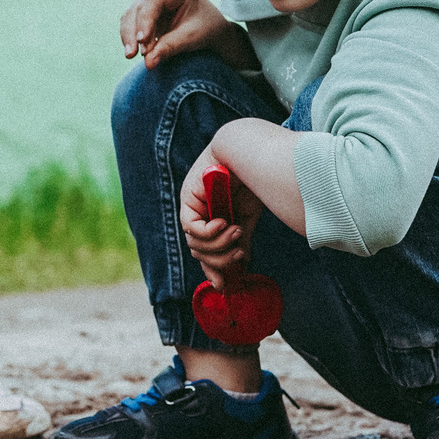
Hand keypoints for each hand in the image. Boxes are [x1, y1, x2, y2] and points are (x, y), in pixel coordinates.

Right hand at [121, 0, 245, 70]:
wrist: (211, 29)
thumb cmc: (206, 28)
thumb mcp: (192, 37)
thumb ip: (170, 47)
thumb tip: (148, 63)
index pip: (153, 0)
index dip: (144, 20)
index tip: (142, 42)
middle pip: (138, 7)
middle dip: (133, 32)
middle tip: (132, 55)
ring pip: (130, 15)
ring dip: (129, 36)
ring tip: (131, 55)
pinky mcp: (144, 10)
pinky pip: (131, 22)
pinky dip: (131, 37)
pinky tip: (132, 52)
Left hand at [179, 148, 259, 286]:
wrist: (249, 152)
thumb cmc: (251, 181)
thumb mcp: (247, 217)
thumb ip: (241, 240)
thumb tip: (243, 263)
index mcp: (213, 222)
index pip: (206, 253)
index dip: (213, 271)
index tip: (225, 285)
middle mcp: (199, 215)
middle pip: (200, 253)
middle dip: (220, 260)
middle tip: (240, 254)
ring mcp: (191, 208)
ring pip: (195, 244)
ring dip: (219, 245)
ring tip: (237, 233)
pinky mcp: (187, 199)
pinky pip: (191, 228)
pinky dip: (208, 232)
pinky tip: (224, 224)